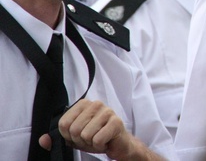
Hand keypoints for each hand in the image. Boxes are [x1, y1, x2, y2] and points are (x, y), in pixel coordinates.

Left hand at [39, 99, 154, 159]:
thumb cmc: (96, 138)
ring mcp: (107, 112)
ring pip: (85, 135)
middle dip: (80, 140)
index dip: (67, 135)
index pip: (63, 123)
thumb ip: (57, 138)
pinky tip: (106, 141)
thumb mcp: (73, 139)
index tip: (78, 135)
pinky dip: (100, 145)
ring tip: (98, 139)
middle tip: (90, 138)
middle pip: (74, 129)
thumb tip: (43, 140)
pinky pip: (97, 140)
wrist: (118, 145)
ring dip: (91, 143)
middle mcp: (96, 104)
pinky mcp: (116, 122)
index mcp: (83, 104)